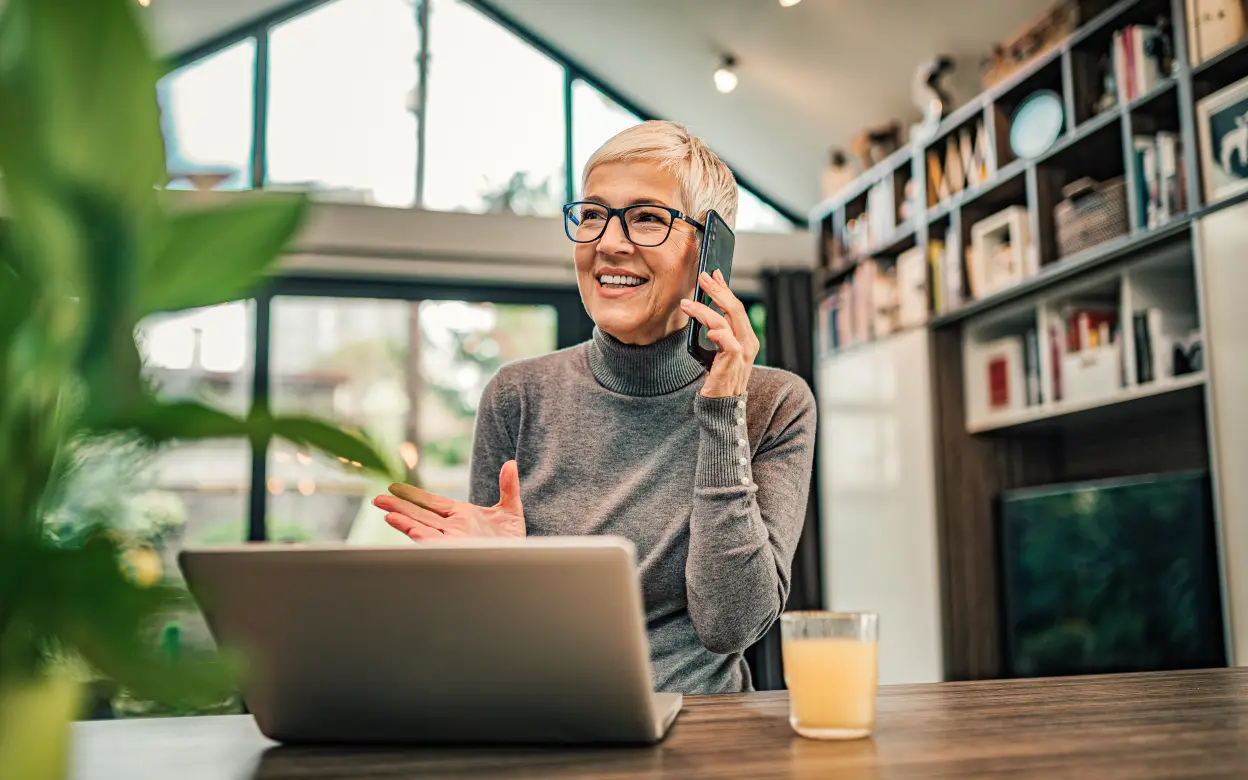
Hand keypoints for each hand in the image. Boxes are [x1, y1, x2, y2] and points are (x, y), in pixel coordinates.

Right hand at [373, 460, 525, 540]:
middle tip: (377, 499)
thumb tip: (510, 464)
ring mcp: (454, 539)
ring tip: (386, 514)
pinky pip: (436, 542)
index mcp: (462, 515)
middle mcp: (454, 527)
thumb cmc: (514, 540)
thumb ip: (508, 487)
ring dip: (404, 521)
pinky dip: (421, 535)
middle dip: (398, 507)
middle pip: (421, 514)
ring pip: (424, 527)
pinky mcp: (458, 550)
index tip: (395, 488)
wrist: (523, 560)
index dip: (413, 495)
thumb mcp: (511, 510)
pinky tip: (409, 529)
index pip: (432, 502)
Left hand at [680, 270, 759, 397]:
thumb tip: (700, 309)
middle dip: (718, 290)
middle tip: (703, 277)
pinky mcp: (733, 363)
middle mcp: (748, 343)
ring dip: (705, 309)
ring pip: (727, 321)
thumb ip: (715, 332)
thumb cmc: (718, 379)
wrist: (721, 407)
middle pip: (735, 308)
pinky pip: (729, 342)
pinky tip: (708, 329)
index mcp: (746, 338)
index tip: (714, 274)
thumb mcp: (717, 350)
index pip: (736, 307)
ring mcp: (743, 353)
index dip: (725, 289)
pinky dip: (719, 332)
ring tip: (687, 304)